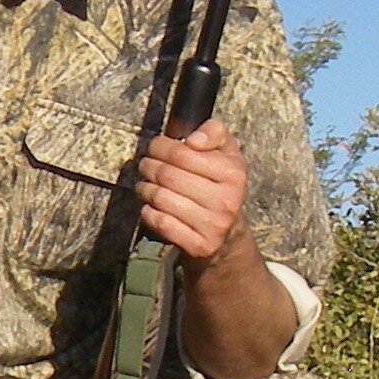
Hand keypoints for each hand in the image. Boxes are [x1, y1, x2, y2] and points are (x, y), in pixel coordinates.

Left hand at [134, 117, 253, 267]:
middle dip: (149, 166)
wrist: (228, 235)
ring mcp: (213, 225)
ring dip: (145, 188)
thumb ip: (214, 133)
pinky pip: (161, 222)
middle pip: (168, 175)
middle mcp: (226, 200)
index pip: (182, 154)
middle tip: (144, 165)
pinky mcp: (199, 246)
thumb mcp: (227, 153)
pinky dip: (148, 211)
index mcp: (234, 173)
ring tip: (144, 185)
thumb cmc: (220, 185)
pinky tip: (150, 206)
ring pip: (161, 198)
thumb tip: (193, 140)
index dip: (161, 147)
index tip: (154, 147)